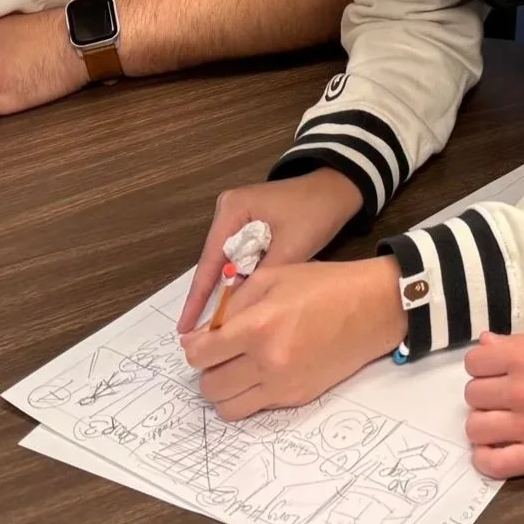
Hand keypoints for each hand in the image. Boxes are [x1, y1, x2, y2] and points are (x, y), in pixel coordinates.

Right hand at [176, 170, 364, 331]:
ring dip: (228, 288)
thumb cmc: (316, 213)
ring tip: (215, 325)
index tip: (184, 327)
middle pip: (215, 262)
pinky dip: (242, 277)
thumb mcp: (290, 249)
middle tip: (199, 334)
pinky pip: (240, 256)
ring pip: (228, 261)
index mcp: (232, 210)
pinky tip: (237, 303)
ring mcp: (237, 216)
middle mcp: (227, 211)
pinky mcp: (250, 223)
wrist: (339, 188)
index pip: (210, 261)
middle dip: (211, 296)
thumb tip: (233, 313)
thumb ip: (260, 279)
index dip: (198, 297)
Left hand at [179, 258, 403, 419]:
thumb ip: (232, 305)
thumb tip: (202, 332)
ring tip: (236, 369)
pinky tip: (262, 372)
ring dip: (224, 390)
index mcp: (258, 327)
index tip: (200, 341)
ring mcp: (283, 385)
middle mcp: (268, 362)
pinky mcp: (298, 398)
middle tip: (220, 353)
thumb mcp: (272, 278)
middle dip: (207, 370)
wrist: (373, 309)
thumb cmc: (324, 286)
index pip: (200, 354)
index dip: (194, 347)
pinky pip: (256, 408)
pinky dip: (250, 395)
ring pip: (228, 408)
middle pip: (209, 386)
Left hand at [463, 331, 523, 478]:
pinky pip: (493, 464)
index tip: (495, 375)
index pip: (473, 363)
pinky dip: (486, 460)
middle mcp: (522, 390)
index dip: (483, 369)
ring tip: (500, 426)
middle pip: (472, 396)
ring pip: (476, 428)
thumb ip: (519, 343)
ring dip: (483, 427)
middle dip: (485, 397)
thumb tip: (485, 343)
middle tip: (503, 401)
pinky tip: (496, 452)